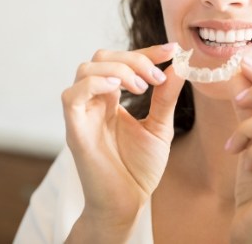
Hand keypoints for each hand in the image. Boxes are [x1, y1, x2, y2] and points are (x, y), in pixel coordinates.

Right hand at [61, 43, 184, 236]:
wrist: (128, 203)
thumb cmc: (140, 167)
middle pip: (102, 57)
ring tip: (142, 87)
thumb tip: (179, 66)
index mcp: (113, 98)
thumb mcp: (160, 126)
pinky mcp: (75, 130)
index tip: (172, 50)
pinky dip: (95, 83)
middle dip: (134, 58)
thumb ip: (165, 97)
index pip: (123, 61)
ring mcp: (83, 114)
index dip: (147, 51)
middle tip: (156, 77)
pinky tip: (119, 90)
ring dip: (119, 69)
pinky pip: (72, 95)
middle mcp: (95, 101)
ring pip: (86, 69)